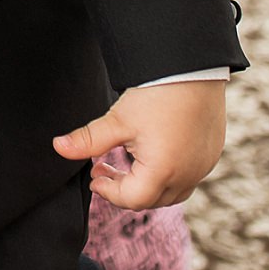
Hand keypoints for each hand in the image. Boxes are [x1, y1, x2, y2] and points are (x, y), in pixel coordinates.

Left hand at [53, 80, 226, 208]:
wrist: (193, 69)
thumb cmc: (156, 94)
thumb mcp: (118, 119)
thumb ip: (88, 139)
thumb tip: (58, 147)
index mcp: (163, 172)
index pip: (131, 199)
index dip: (108, 191)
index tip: (94, 177)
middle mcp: (187, 176)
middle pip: (151, 200)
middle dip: (125, 190)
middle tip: (103, 171)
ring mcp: (203, 167)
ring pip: (172, 193)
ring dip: (147, 185)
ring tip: (126, 163)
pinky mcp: (210, 155)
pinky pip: (188, 177)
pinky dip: (168, 175)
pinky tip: (153, 153)